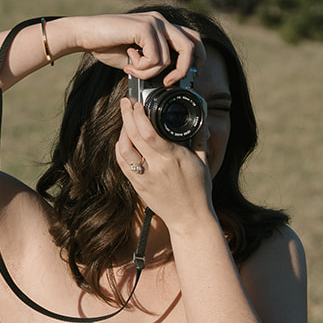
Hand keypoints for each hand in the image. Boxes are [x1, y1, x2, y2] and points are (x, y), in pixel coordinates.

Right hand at [75, 12, 203, 86]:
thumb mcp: (138, 58)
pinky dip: (142, 69)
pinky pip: (156, 59)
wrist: (84, 34)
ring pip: (169, 59)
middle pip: (191, 46)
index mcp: (162, 26)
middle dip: (184, 70)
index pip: (193, 39)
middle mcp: (161, 20)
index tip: (186, 77)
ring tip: (132, 69)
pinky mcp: (145, 27)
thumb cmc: (108, 46)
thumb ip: (155, 63)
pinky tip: (128, 63)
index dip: (197, 59)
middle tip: (168, 82)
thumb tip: (173, 80)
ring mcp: (154, 22)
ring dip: (150, 73)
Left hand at [115, 96, 217, 231]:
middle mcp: (157, 167)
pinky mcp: (138, 186)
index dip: (139, 115)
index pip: (149, 132)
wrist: (190, 219)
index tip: (138, 103)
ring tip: (126, 121)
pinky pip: (123, 164)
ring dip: (121, 132)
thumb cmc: (199, 190)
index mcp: (173, 158)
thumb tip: (202, 120)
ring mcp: (145, 177)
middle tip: (126, 103)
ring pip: (123, 150)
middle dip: (127, 115)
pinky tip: (123, 140)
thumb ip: (199, 139)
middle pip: (134, 136)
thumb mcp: (202, 162)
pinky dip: (120, 149)